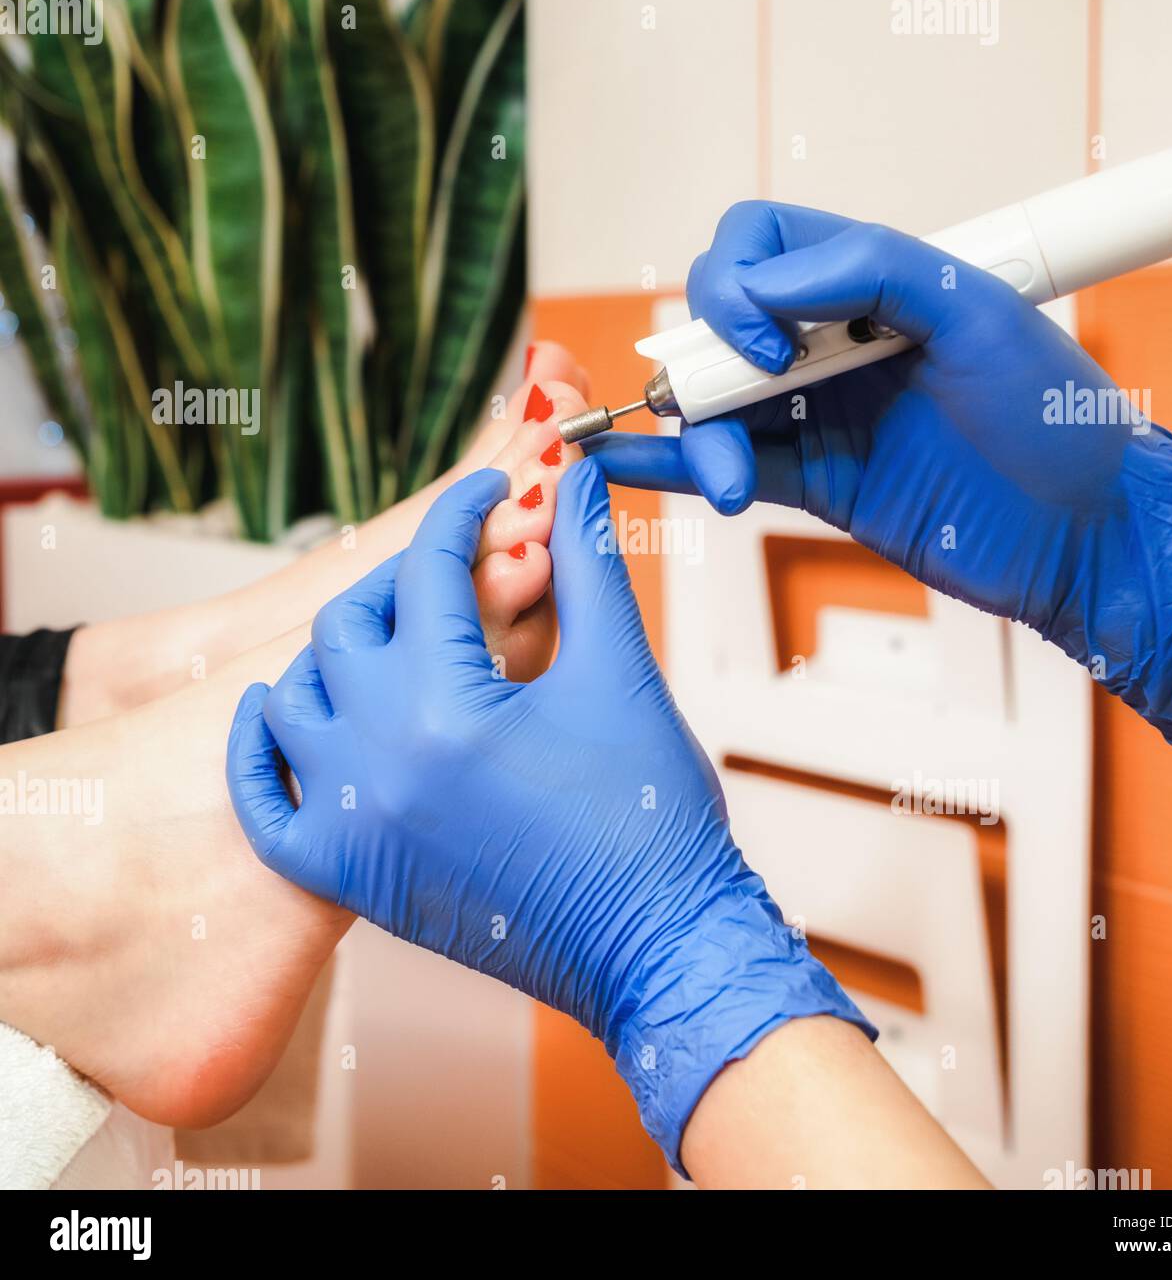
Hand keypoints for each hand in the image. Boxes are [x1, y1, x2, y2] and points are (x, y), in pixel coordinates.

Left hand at [226, 458, 870, 1170]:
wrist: (656, 942)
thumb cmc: (651, 815)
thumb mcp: (620, 672)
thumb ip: (588, 565)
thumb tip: (574, 482)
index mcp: (447, 707)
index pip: (430, 573)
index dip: (462, 514)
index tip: (488, 492)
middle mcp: (380, 764)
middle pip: (347, 628)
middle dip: (398, 582)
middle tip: (452, 572)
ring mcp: (356, 827)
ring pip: (292, 706)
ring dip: (333, 656)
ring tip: (387, 637)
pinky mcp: (353, 878)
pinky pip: (268, 808)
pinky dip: (262, 755)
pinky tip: (278, 714)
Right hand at [590, 202, 1171, 747]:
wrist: (1088, 535)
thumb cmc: (1058, 418)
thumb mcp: (982, 313)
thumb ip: (874, 272)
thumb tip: (765, 278)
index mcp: (873, 283)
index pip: (760, 244)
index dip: (738, 281)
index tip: (771, 335)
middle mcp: (835, 341)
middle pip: (719, 322)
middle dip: (707, 358)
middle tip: (751, 396)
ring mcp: (822, 413)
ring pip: (717, 401)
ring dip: (697, 431)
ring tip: (726, 481)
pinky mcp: (818, 482)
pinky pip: (732, 463)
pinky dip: (676, 464)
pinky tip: (629, 463)